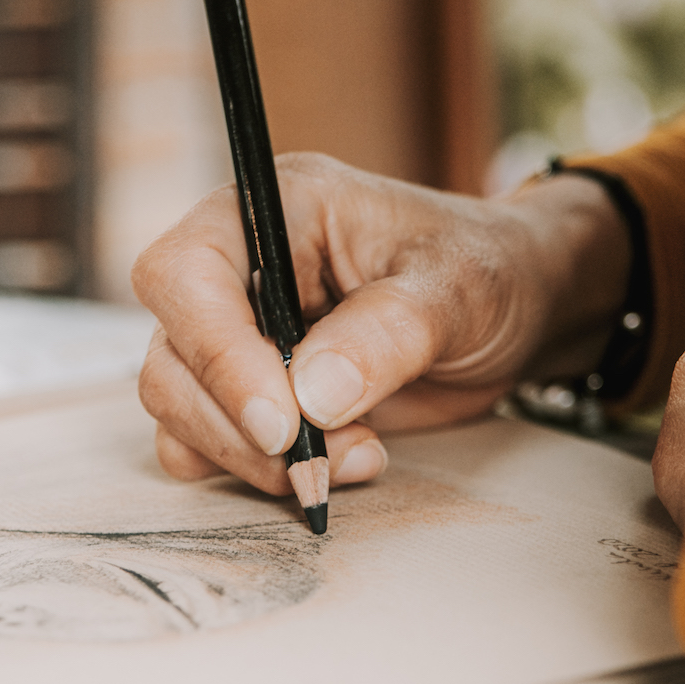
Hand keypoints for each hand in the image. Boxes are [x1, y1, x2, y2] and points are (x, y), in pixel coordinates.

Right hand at [134, 153, 630, 495]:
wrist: (514, 311)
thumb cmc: (487, 271)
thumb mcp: (458, 287)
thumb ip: (388, 332)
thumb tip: (311, 395)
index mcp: (274, 210)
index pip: (186, 274)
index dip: (218, 353)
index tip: (283, 422)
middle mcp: (238, 268)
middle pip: (171, 353)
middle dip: (239, 426)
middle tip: (327, 458)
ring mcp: (234, 334)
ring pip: (177, 407)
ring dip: (252, 458)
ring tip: (356, 456)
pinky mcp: (247, 394)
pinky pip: (202, 445)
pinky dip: (253, 474)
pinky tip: (333, 465)